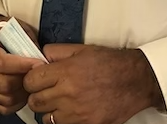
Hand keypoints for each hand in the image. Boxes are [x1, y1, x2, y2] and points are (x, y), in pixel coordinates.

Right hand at [0, 15, 44, 114]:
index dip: (22, 65)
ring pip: (6, 98)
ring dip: (23, 93)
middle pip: (4, 84)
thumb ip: (26, 42)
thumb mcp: (13, 29)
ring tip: (31, 83)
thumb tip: (41, 56)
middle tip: (37, 74)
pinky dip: (16, 103)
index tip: (38, 63)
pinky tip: (22, 92)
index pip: (1, 63)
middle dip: (25, 80)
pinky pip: (3, 107)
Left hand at [25, 45, 163, 123]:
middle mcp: (68, 93)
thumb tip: (38, 57)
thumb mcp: (82, 50)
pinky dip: (62, 120)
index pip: (30, 81)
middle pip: (34, 102)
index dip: (31, 80)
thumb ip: (56, 52)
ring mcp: (76, 113)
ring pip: (45, 118)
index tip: (37, 79)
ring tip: (60, 103)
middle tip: (47, 92)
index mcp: (65, 72)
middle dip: (37, 96)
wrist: (136, 81)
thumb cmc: (110, 63)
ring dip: (49, 111)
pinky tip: (71, 111)